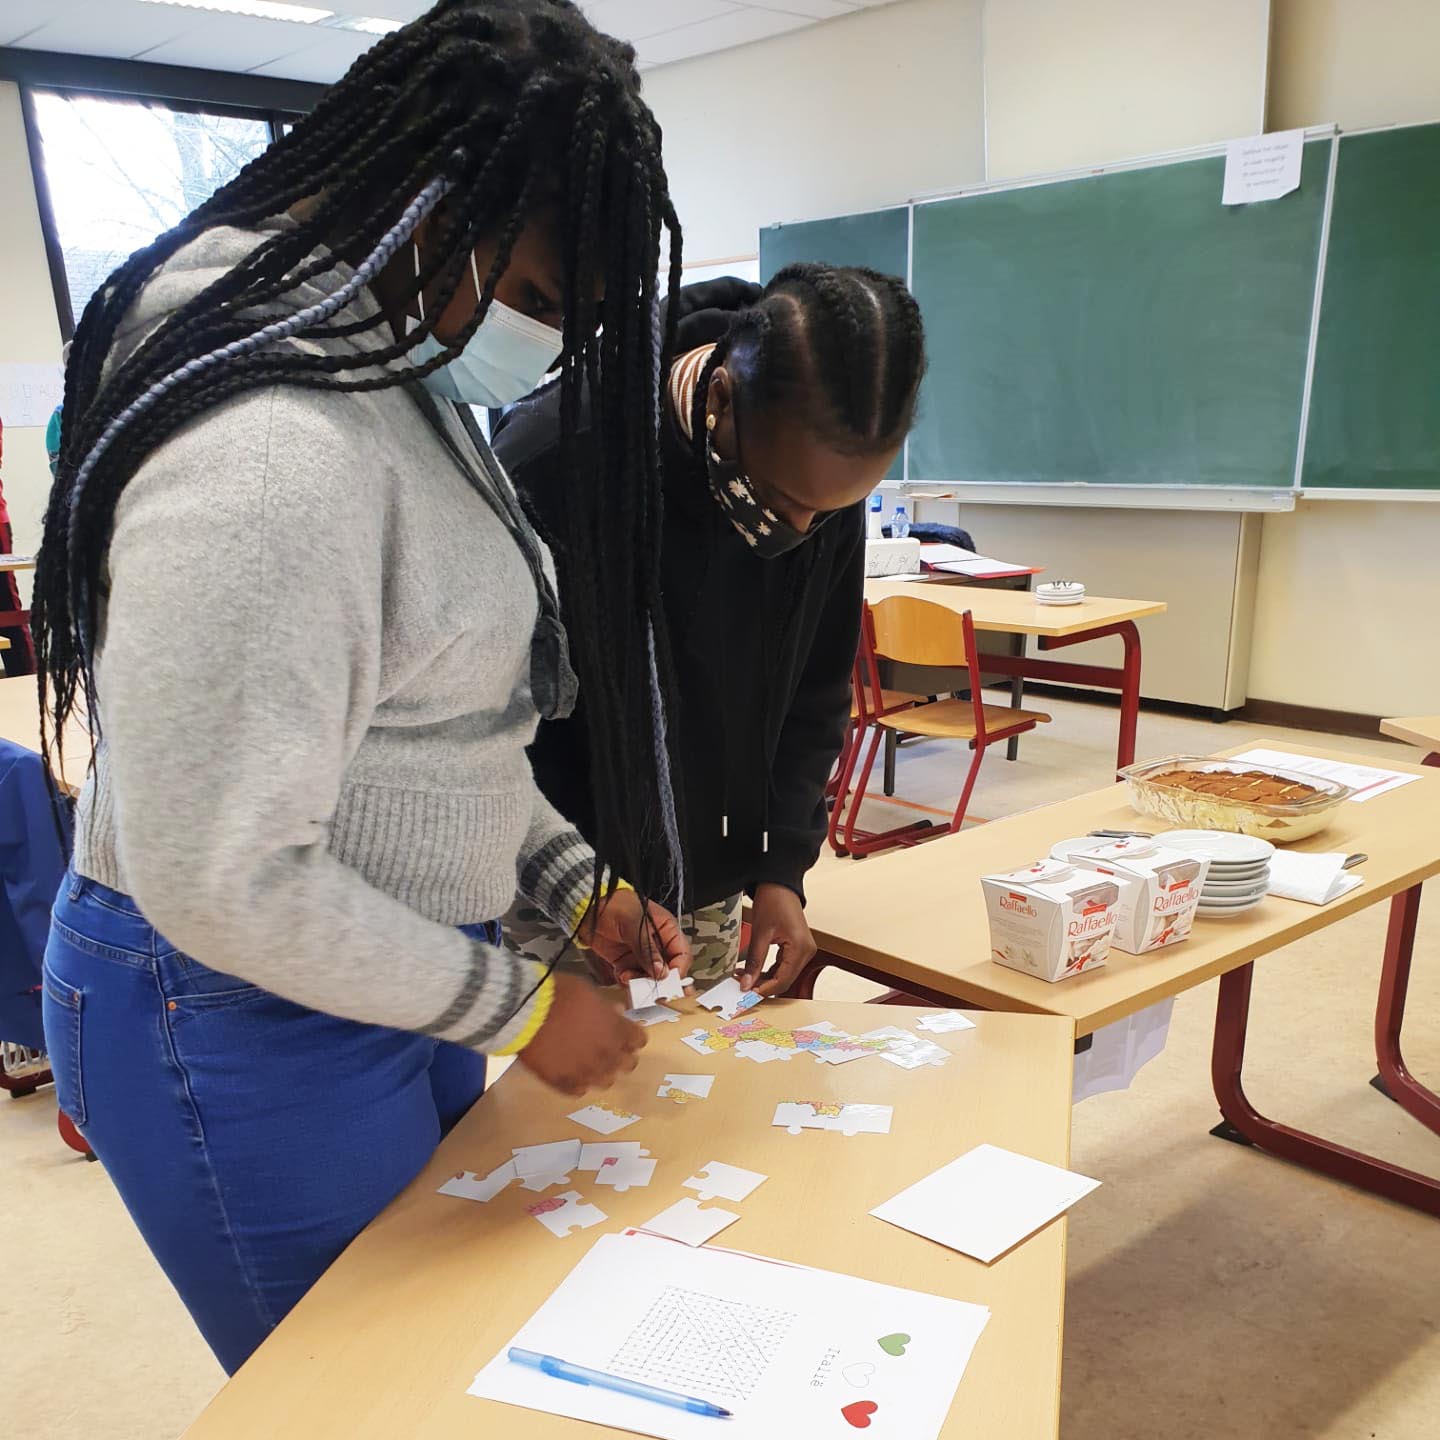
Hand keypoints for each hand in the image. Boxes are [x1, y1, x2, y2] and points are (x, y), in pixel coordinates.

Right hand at [517, 974, 645, 1096]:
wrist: (526, 1013)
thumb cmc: (558, 994)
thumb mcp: (587, 991)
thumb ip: (606, 1006)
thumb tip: (617, 1012)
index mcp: (618, 1030)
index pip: (639, 1041)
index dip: (631, 1036)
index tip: (623, 1033)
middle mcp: (608, 1056)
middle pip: (628, 1065)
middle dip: (621, 1056)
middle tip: (607, 1048)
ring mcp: (587, 1073)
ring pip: (606, 1081)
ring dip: (601, 1071)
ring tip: (587, 1062)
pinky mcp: (565, 1084)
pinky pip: (579, 1090)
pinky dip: (577, 1082)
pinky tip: (569, 1071)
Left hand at [580, 889, 692, 986]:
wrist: (587, 908)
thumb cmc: (614, 904)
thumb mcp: (634, 924)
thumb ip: (648, 949)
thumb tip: (661, 971)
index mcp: (666, 930)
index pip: (682, 953)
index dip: (678, 968)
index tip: (670, 980)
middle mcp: (656, 944)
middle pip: (667, 969)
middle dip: (659, 980)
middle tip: (651, 986)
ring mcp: (641, 955)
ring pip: (649, 977)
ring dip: (640, 981)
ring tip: (629, 976)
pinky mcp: (625, 962)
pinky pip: (632, 978)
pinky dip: (626, 980)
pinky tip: (620, 973)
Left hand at [739, 883, 816, 997]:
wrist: (779, 884)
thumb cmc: (773, 901)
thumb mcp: (760, 933)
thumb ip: (754, 961)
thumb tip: (746, 983)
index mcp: (800, 948)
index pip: (783, 979)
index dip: (764, 989)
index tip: (747, 994)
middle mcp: (806, 951)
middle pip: (785, 980)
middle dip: (763, 985)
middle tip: (742, 986)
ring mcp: (804, 950)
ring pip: (784, 974)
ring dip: (765, 978)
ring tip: (743, 977)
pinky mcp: (798, 947)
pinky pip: (784, 966)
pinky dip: (769, 970)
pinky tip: (753, 971)